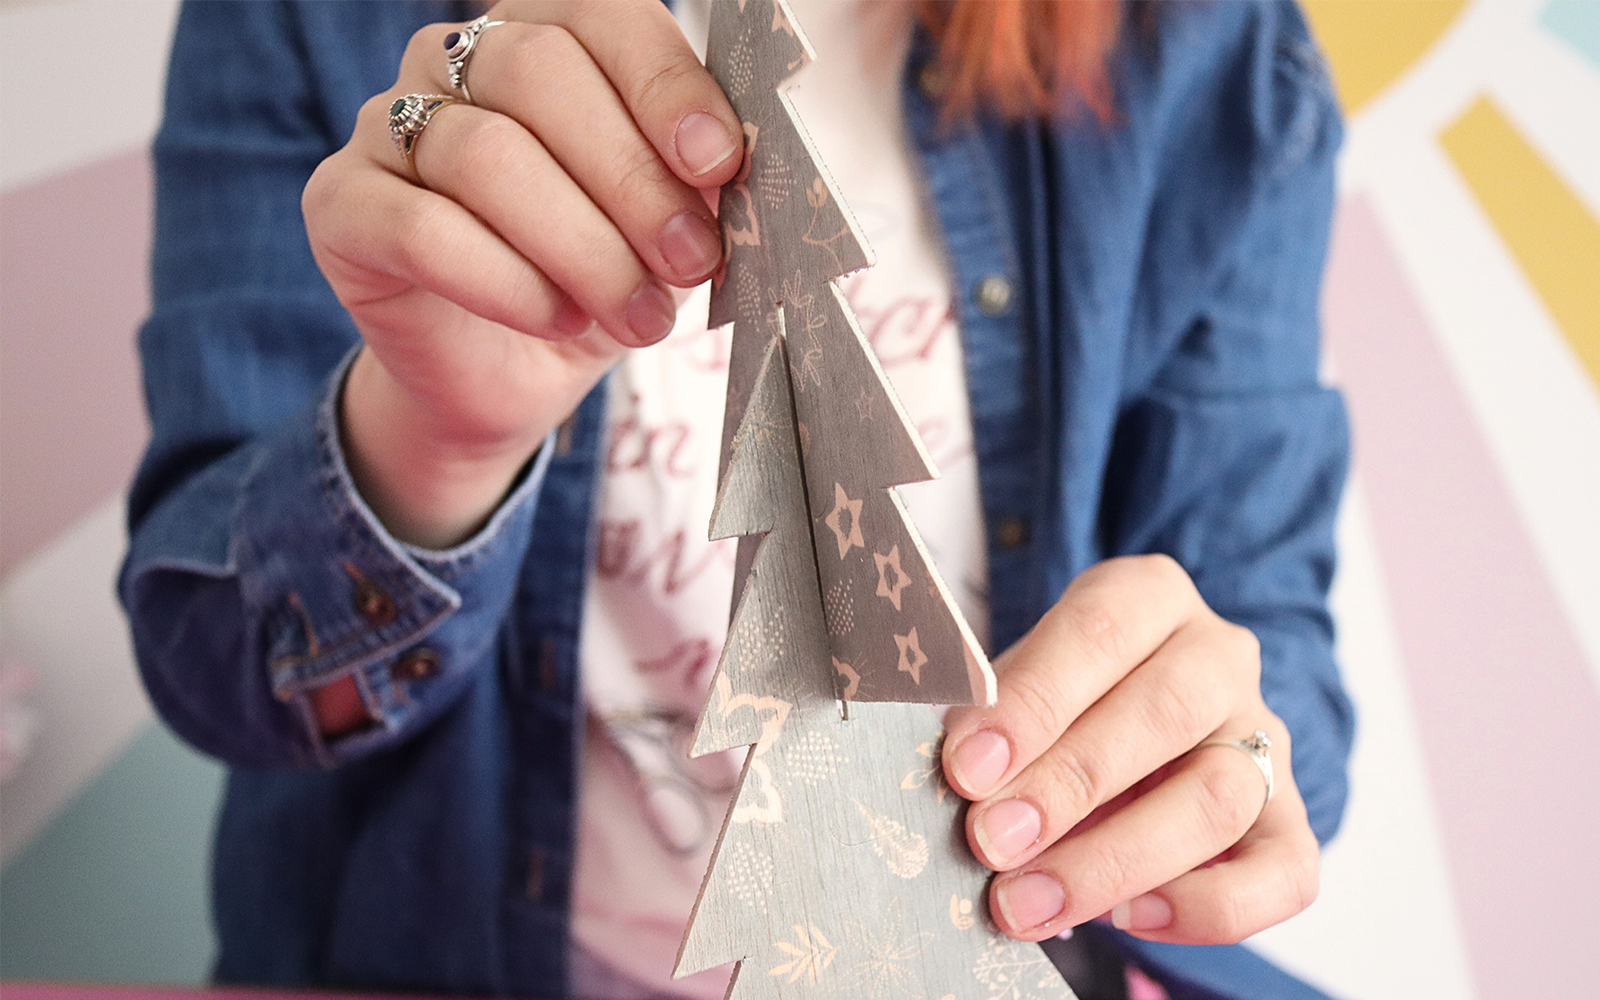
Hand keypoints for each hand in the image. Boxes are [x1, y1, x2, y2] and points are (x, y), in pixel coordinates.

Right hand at [302, 0, 741, 547]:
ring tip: (640, 313)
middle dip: (631, 179)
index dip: (665, 87)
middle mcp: (452, 61)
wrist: (507, 376)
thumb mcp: (661, 227)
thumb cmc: (593, 282)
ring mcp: (385, 126)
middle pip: (540, 75)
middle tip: (690, 261)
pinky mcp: (342, 205)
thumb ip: (688, 183)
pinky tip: (560, 319)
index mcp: (543, 38)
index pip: (602, 17)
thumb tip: (729, 170)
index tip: (720, 164)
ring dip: (582, 246)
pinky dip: (507, 281)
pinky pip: (422, 229)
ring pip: (484, 155)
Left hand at [941, 555, 1319, 943]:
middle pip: (1165, 713)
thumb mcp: (1019, 680)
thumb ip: (995, 715)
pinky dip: (1206, 908)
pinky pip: (1281, 875)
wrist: (1132, 727)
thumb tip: (958, 773)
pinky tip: (1126, 919)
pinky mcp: (1290, 823)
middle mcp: (1219, 657)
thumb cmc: (1060, 699)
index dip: (1033, 702)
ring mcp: (1264, 740)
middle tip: (991, 841)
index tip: (967, 767)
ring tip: (1028, 900)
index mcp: (1149, 596)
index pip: (1099, 631)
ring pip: (1217, 798)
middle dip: (1067, 785)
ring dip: (1114, 860)